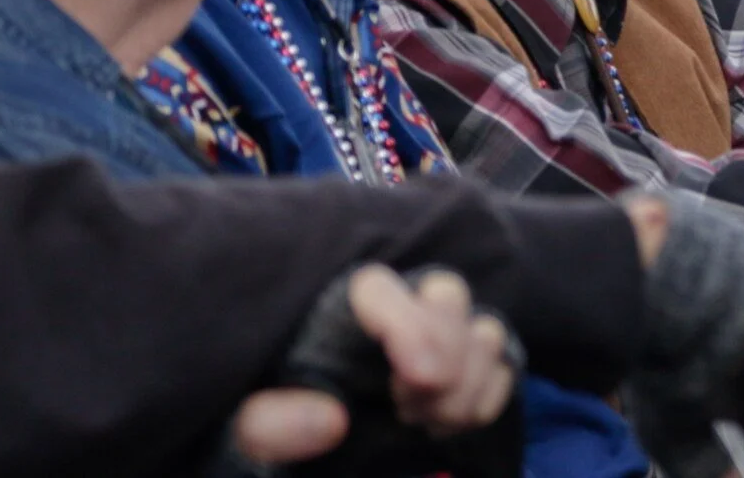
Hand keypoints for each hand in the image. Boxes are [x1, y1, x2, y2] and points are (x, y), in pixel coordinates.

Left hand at [231, 265, 518, 464]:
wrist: (303, 456)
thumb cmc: (260, 425)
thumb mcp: (238, 435)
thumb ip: (268, 425)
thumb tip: (330, 421)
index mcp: (333, 315)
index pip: (378, 287)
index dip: (408, 323)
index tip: (419, 378)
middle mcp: (394, 313)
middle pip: (446, 293)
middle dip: (447, 354)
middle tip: (413, 412)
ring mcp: (438, 340)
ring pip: (483, 328)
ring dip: (470, 380)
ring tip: (431, 424)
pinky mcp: (468, 371)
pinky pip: (505, 363)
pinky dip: (492, 393)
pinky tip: (459, 424)